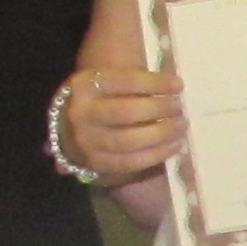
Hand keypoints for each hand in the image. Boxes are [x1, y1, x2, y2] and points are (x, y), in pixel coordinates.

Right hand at [59, 67, 181, 180]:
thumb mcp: (104, 83)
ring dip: (161, 134)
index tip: (178, 85)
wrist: (66, 132)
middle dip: (158, 109)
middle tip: (179, 107)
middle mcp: (81, 113)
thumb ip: (132, 81)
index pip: (124, 80)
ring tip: (181, 126)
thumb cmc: (98, 101)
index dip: (154, 83)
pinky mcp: (95, 165)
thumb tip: (172, 85)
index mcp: (84, 85)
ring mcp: (86, 142)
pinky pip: (130, 162)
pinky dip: (156, 154)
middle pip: (125, 112)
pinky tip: (174, 146)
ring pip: (128, 141)